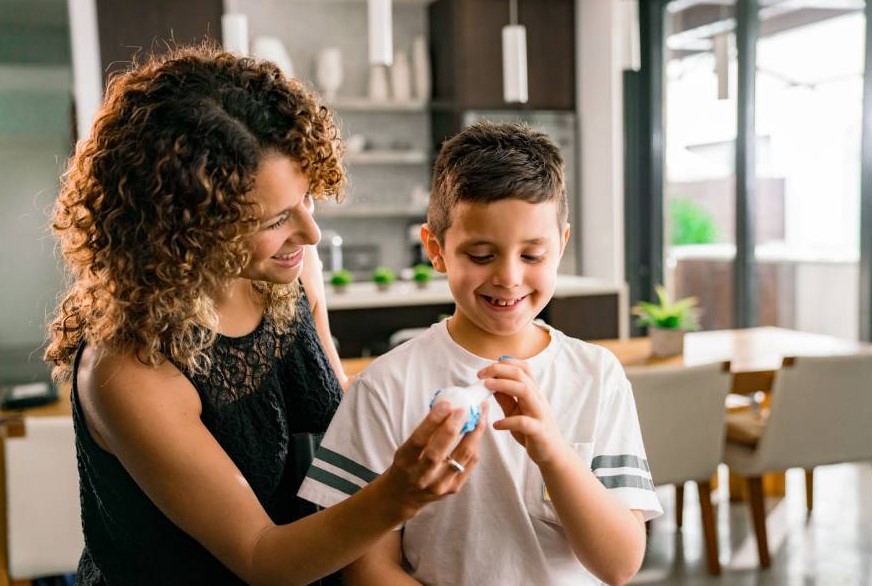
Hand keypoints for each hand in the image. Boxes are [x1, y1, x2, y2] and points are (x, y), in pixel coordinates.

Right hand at [379, 400, 486, 521]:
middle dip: (452, 428)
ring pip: (461, 457)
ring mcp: (439, 485)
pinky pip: (470, 463)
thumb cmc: (407, 465)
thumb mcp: (406, 449)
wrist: (405, 496)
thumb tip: (448, 407)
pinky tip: (478, 430)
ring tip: (481, 414)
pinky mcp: (453, 488)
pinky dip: (475, 444)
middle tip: (464, 409)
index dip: (432, 422)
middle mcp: (421, 477)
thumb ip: (424, 433)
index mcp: (405, 462)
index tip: (445, 405)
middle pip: (438, 452)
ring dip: (474, 433)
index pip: (418, 440)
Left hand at [478, 358, 565, 464]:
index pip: (524, 368)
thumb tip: (491, 384)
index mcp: (534, 393)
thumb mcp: (516, 411)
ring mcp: (539, 414)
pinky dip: (508, 421)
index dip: (507, 362)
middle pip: (521, 374)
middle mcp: (538, 399)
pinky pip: (523, 422)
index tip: (488, 367)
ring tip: (486, 386)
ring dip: (503, 385)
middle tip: (480, 375)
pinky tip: (496, 425)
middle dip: (499, 370)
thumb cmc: (533, 432)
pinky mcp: (539, 431)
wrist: (553, 454)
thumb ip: (506, 398)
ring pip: (524, 391)